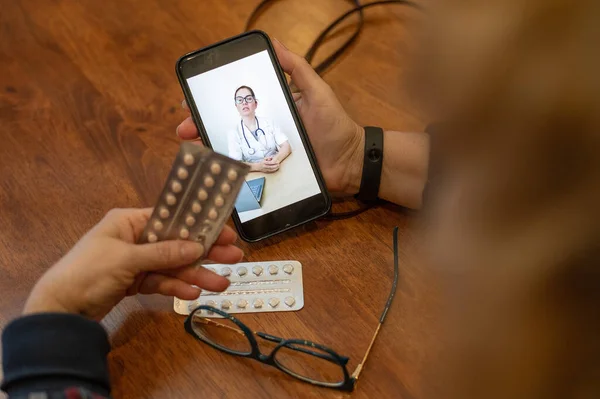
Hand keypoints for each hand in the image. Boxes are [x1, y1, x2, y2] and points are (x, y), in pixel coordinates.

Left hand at [23, 208, 242, 320]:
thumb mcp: (127, 258)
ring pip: (173, 265)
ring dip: (196, 274)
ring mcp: (136, 261)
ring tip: (221, 284)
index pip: (171, 219)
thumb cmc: (88, 272)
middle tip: (234, 257)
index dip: (198, 225)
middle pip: (177, 243)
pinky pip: (161, 281)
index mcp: (129, 221)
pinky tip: (194, 293)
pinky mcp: (134, 282)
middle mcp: (135, 238)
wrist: (60, 310)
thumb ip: (164, 252)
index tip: (224, 231)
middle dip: (204, 252)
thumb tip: (197, 246)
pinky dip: (176, 286)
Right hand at [177, 39, 364, 194]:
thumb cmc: (336, 126)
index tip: (192, 100)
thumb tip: (275, 41)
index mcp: (272, 109)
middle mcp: (265, 130)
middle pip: (227, 126)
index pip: (237, 103)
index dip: (213, 101)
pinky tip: (213, 168)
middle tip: (184, 126)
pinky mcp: (271, 173)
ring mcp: (266, 153)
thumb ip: (298, 68)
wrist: (350, 163)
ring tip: (191, 145)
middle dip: (201, 124)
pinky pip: (246, 171)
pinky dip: (228, 170)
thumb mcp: (317, 91)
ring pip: (231, 149)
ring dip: (208, 146)